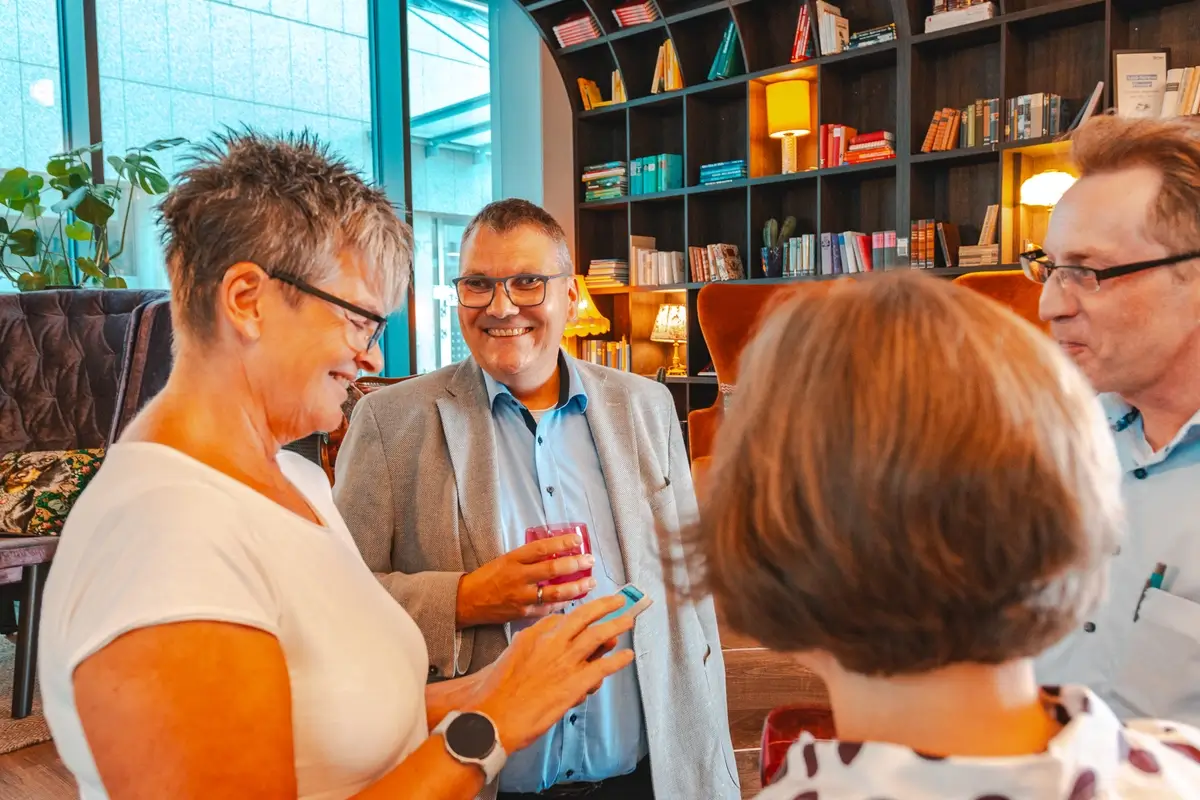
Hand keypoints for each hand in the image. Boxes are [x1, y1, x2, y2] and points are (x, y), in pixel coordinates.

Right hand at [456, 533, 596, 626]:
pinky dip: (563, 603)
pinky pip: (548, 608)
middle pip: (552, 570)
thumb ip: (528, 558)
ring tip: (590, 582)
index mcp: (512, 559)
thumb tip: (557, 552)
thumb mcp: (505, 560)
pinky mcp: (523, 614)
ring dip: (576, 588)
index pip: (540, 548)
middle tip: (590, 560)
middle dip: (575, 564)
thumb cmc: (488, 577)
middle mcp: (517, 577)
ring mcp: (521, 598)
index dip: (561, 543)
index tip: (577, 539)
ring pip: (554, 593)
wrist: (467, 601)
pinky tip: (574, 599)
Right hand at [470, 595, 636, 753]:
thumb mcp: (506, 655)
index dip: (580, 615)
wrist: (493, 716)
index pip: (562, 618)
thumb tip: (534, 637)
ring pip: (598, 637)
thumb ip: (525, 643)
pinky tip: (627, 656)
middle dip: (605, 605)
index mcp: (534, 635)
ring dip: (616, 626)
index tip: (589, 612)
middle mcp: (552, 643)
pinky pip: (603, 668)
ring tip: (628, 621)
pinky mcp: (575, 684)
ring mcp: (565, 662)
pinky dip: (618, 661)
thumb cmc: (494, 690)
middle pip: (584, 617)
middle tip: (618, 600)